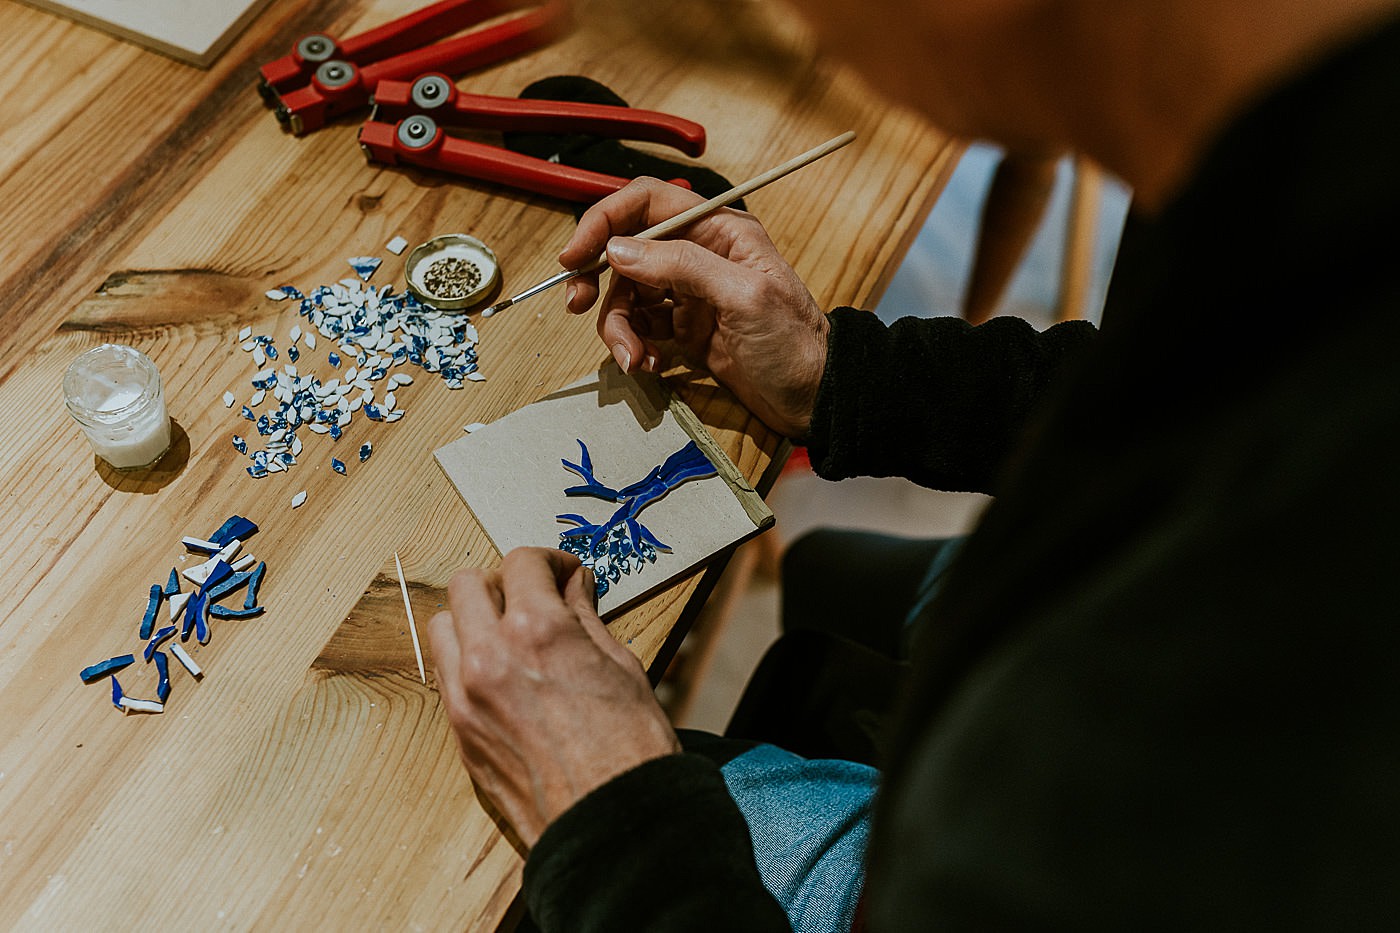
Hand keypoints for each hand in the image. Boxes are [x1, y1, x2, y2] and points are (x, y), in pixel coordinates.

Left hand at [428, 547, 679, 847]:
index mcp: (537, 631)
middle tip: (532, 599)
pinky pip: (446, 676)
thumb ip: (584, 619)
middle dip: (501, 582)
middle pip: (467, 584)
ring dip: (473, 620)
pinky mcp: (460, 733)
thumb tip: (572, 588)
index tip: (564, 574)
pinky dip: (467, 663)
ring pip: (443, 626)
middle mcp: (490, 656)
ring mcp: (466, 697)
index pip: (521, 562)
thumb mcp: (621, 667)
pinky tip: (503, 677)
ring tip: (509, 637)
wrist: (612, 826)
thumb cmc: (631, 751)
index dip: (549, 561)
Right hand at [560, 177, 828, 437]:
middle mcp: (700, 254)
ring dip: (618, 327)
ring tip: (634, 359)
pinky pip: (640, 328)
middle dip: (599, 279)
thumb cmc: (794, 343)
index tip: (575, 255)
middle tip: (578, 305)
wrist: (814, 399)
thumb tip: (619, 249)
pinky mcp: (684, 329)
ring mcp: (689, 292)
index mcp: (718, 230)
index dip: (604, 221)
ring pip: (628, 295)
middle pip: (627, 250)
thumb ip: (682, 266)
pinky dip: (634, 346)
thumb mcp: (744, 296)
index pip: (647, 203)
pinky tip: (649, 366)